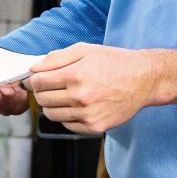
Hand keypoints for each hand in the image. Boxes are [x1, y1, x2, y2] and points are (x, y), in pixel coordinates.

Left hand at [26, 43, 159, 134]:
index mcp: (76, 75)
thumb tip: (34, 68)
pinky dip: (66, 116)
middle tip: (50, 86)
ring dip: (52, 105)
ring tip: (64, 95)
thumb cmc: (114, 62)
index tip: (35, 79)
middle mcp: (80, 97)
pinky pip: (67, 125)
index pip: (38, 83)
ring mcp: (87, 115)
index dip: (33, 80)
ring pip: (52, 115)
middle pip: (43, 100)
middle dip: (41, 92)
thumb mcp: (85, 50)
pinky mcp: (94, 127)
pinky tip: (76, 105)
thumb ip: (56, 58)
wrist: (144, 80)